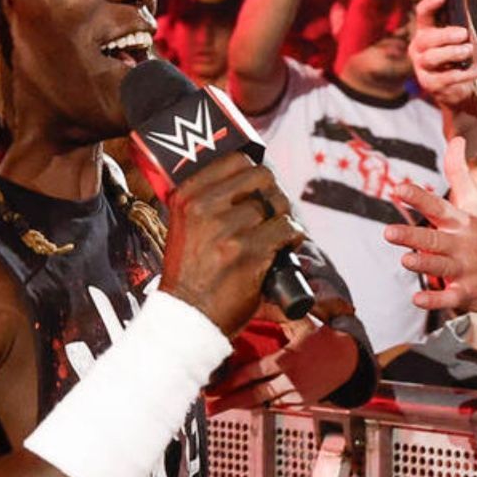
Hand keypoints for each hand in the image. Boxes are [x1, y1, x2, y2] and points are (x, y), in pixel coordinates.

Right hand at [160, 154, 305, 335]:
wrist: (188, 317)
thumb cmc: (191, 273)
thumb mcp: (184, 227)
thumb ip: (206, 200)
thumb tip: (248, 175)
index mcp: (186, 197)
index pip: (236, 160)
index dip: (255, 175)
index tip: (257, 191)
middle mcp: (203, 208)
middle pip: (262, 177)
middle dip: (273, 195)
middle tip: (270, 215)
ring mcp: (227, 230)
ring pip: (278, 204)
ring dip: (283, 219)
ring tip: (274, 237)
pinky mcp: (249, 253)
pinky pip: (288, 229)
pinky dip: (293, 239)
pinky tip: (283, 250)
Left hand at [207, 316, 361, 412]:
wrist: (348, 359)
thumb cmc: (323, 338)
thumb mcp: (301, 326)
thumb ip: (279, 319)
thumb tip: (258, 301)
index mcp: (288, 359)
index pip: (252, 373)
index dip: (230, 382)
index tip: (213, 386)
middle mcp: (291, 380)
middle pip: (253, 395)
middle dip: (228, 401)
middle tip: (208, 408)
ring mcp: (297, 394)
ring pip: (263, 403)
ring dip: (241, 405)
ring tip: (219, 408)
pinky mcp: (302, 403)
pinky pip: (276, 405)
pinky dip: (260, 405)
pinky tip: (244, 405)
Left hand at [382, 165, 476, 313]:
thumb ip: (459, 173)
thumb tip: (455, 139)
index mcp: (462, 221)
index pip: (438, 206)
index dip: (419, 197)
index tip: (400, 189)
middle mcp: (462, 244)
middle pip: (435, 238)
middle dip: (412, 235)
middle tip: (389, 232)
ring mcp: (465, 270)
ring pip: (441, 266)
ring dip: (424, 263)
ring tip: (406, 259)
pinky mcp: (468, 293)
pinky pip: (449, 298)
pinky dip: (434, 300)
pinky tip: (418, 299)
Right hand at [408, 0, 476, 109]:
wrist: (459, 87)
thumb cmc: (458, 53)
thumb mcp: (461, 26)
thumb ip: (459, 2)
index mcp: (425, 30)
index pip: (422, 14)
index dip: (430, 4)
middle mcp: (419, 49)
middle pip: (426, 39)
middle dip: (445, 35)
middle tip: (463, 33)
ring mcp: (423, 68)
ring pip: (432, 58)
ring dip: (453, 53)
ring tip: (469, 50)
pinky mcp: (431, 85)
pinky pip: (449, 78)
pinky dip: (470, 72)